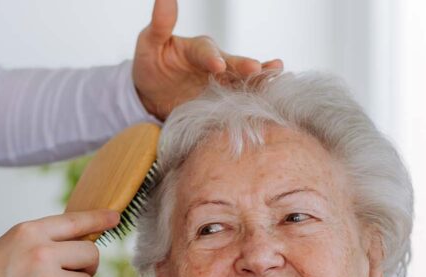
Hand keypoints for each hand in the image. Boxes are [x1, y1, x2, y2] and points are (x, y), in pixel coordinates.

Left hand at [132, 0, 283, 119]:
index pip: (206, 51)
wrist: (152, 95)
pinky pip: (240, 102)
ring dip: (260, 79)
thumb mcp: (149, 43)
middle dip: (244, 67)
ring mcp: (222, 85)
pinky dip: (255, 100)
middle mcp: (217, 64)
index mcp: (198, 49)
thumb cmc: (152, 64)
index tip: (217, 66)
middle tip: (257, 69)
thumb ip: (160, 24)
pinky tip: (270, 99)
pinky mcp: (223, 104)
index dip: (212, 58)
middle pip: (233, 64)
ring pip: (243, 81)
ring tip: (277, 75)